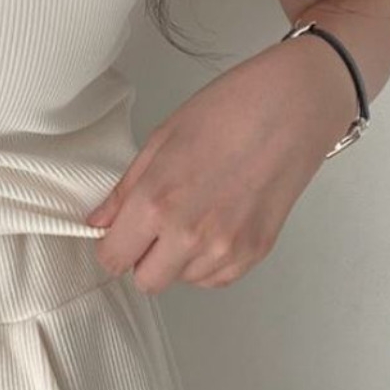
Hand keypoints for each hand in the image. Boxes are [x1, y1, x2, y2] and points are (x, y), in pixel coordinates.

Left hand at [84, 53, 342, 293]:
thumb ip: (125, 190)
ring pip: (182, 280)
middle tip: (153, 224)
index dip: (111, 245)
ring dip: (178, 258)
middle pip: (146, 281)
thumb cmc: (226, 111)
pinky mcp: (255, 254)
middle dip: (142, 256)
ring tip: (194, 212)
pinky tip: (216, 221)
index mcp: (157, 202)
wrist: (290, 108)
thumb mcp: (161, 140)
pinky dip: (209, 260)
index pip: (114, 257)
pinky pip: (216, 278)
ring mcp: (225, 249)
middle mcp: (189, 235)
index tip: (116, 233)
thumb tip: (99, 221)